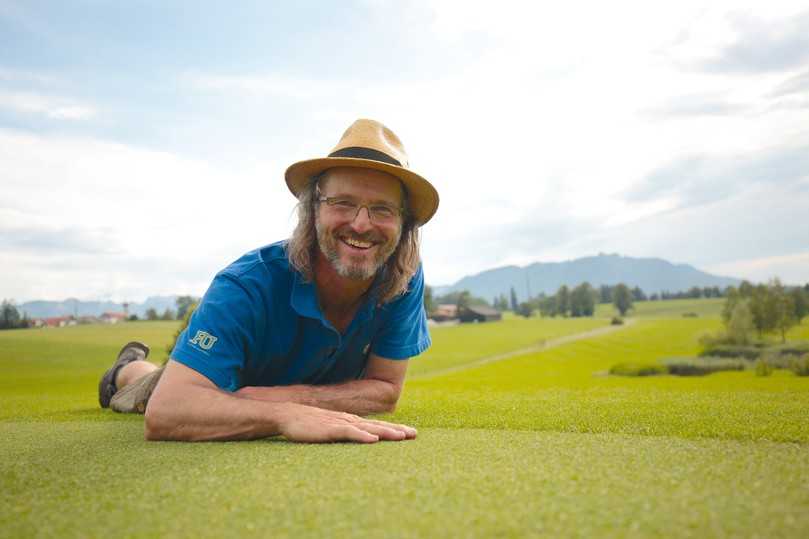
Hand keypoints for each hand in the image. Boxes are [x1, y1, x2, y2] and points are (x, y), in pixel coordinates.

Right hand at [276, 403, 416, 442]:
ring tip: (401, 437)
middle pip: (378, 426)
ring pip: (368, 429)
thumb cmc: (309, 424)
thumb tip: (360, 438)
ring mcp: (341, 424)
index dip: (394, 429)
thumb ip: (346, 431)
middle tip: (414, 435)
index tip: (411, 434)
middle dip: (397, 430)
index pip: (377, 425)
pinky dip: (362, 436)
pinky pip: (349, 433)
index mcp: (352, 421)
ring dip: (386, 432)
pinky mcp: (330, 429)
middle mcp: (350, 421)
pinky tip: (373, 440)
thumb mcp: (332, 428)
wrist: (289, 415)